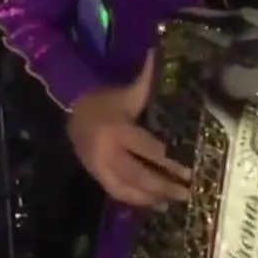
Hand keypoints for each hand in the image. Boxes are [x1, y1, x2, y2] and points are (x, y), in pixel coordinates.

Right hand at [67, 49, 191, 208]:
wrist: (70, 109)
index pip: (147, 150)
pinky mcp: (94, 174)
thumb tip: (160, 54)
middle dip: (162, 187)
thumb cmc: (104, 100)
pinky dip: (134, 200)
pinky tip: (152, 204)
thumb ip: (146, 79)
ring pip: (125, 189)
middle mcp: (107, 152)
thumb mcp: (126, 92)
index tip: (187, 172)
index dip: (168, 164)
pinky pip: (115, 191)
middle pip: (137, 175)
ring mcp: (98, 166)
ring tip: (170, 203)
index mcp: (118, 130)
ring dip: (149, 198)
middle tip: (186, 194)